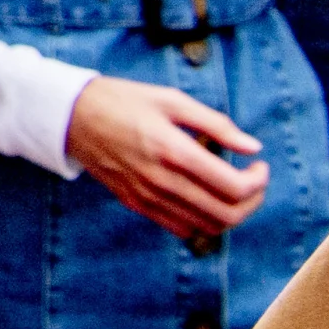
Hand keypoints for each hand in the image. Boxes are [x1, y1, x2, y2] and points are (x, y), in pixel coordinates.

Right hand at [67, 76, 266, 236]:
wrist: (70, 115)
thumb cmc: (122, 100)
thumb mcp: (170, 99)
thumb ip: (216, 124)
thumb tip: (253, 147)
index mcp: (173, 150)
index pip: (234, 187)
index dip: (258, 181)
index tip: (258, 165)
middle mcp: (162, 180)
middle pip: (227, 214)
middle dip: (253, 201)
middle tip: (252, 182)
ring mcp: (147, 196)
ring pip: (208, 226)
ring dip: (231, 213)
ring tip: (231, 191)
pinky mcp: (136, 204)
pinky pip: (182, 228)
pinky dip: (202, 220)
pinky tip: (201, 197)